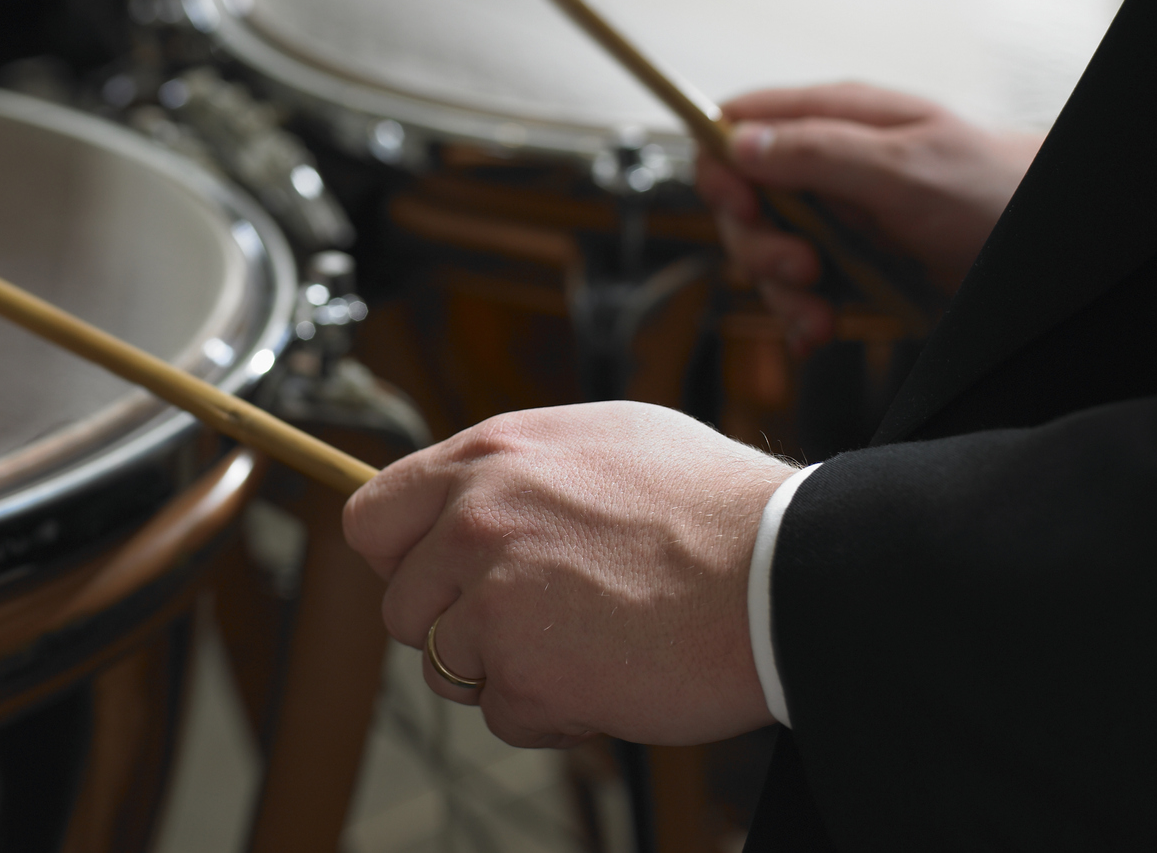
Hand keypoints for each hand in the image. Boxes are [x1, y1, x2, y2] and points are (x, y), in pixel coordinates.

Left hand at [341, 403, 792, 747]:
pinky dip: (551, 714)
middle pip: (401, 604)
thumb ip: (522, 468)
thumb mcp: (606, 440)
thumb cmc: (714, 505)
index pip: (372, 515)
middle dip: (454, 625)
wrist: (783, 570)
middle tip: (527, 623)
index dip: (399, 558)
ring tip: (583, 646)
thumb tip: (477, 489)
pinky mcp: (526, 669)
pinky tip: (608, 678)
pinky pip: (504, 716)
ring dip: (505, 671)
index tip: (433, 578)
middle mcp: (475, 518)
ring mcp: (493, 596)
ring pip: (447, 667)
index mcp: (490, 455)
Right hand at [694, 84, 1042, 351]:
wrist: (1059, 251)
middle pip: (740, 199)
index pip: (736, 124)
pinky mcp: (853, 265)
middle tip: (801, 272)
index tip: (742, 209)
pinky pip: (799, 291)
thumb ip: (819, 151)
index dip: (721, 166)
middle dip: (756, 245)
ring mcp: (839, 217)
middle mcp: (827, 165)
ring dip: (779, 292)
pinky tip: (821, 332)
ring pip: (765, 251)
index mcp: (835, 120)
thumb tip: (738, 141)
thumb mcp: (906, 167)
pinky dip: (801, 317)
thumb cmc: (996, 191)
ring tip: (820, 316)